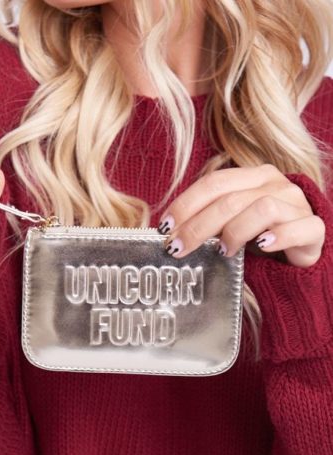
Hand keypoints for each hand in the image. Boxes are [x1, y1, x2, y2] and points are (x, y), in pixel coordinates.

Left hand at [157, 164, 325, 267]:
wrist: (301, 253)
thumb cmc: (260, 237)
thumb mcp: (231, 223)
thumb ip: (209, 220)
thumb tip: (171, 230)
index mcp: (253, 177)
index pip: (214, 183)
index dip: (186, 204)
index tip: (165, 226)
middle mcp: (275, 185)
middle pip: (230, 199)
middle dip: (198, 225)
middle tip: (179, 247)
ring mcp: (297, 204)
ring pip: (261, 209)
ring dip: (235, 232)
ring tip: (223, 252)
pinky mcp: (314, 228)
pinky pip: (297, 228)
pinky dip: (277, 237)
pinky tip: (262, 247)